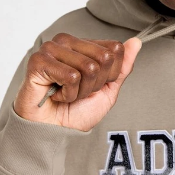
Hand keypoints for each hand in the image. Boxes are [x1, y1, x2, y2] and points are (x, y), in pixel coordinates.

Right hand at [13, 33, 141, 131]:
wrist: (54, 133)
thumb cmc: (76, 112)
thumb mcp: (108, 90)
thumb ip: (122, 66)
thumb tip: (136, 42)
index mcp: (84, 44)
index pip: (115, 49)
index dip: (109, 75)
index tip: (92, 85)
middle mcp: (67, 41)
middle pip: (104, 57)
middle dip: (95, 83)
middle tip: (76, 91)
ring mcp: (51, 48)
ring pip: (88, 67)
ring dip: (80, 90)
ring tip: (65, 93)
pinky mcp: (38, 60)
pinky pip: (71, 76)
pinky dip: (67, 94)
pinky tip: (55, 95)